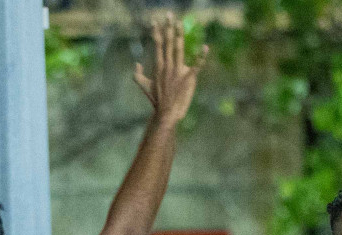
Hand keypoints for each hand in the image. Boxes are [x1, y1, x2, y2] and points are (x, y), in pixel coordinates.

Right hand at [133, 13, 206, 127]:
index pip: (157, 44)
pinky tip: (205, 47)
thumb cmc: (156, 100)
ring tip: (179, 23)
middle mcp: (168, 65)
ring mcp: (178, 71)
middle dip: (168, 27)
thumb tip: (136, 64)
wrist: (166, 113)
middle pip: (167, 42)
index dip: (156, 31)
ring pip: (179, 49)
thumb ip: (137, 74)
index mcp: (159, 65)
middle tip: (169, 15)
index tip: (155, 21)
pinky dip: (201, 56)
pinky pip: (196, 65)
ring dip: (179, 35)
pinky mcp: (188, 78)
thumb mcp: (144, 86)